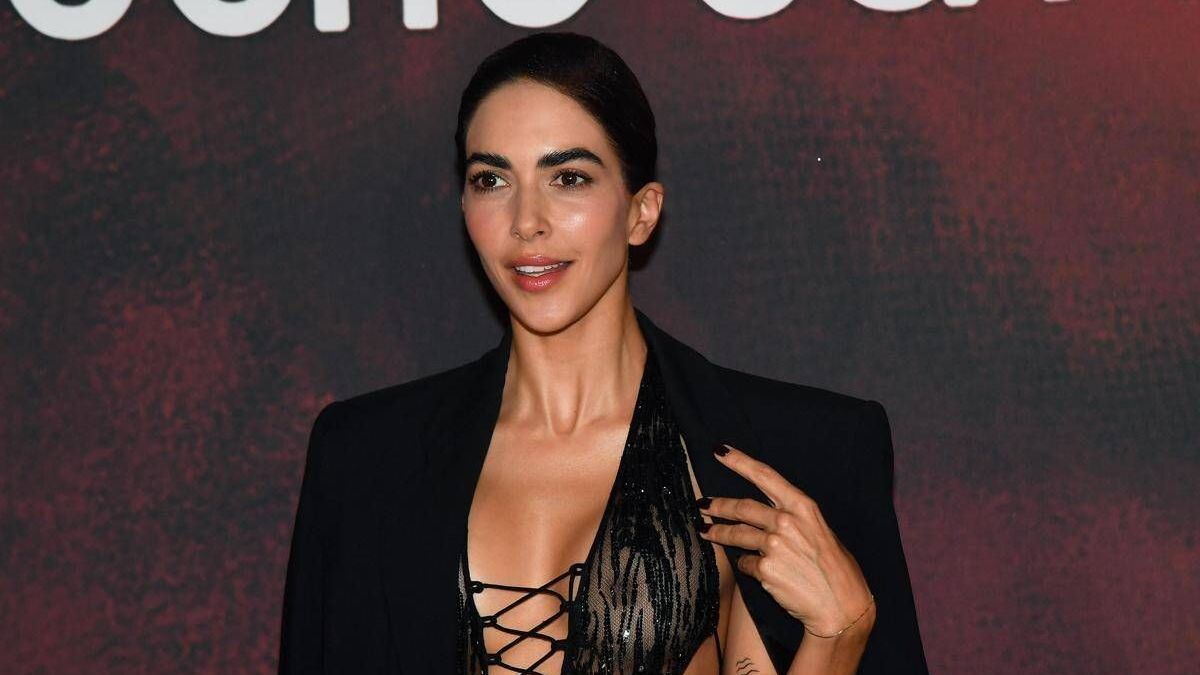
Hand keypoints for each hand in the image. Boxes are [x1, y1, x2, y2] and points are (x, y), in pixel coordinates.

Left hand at [698, 443, 874, 637]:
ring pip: (736, 535)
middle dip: (719, 505)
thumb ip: (795, 520)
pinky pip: (746, 564)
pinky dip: (748, 566)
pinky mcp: (765, 569)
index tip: (720, 452)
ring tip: (705, 531)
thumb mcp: (821, 532)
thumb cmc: (836, 571)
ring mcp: (774, 545)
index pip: (765, 476)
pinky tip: (756, 572)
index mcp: (803, 507)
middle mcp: (786, 521)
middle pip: (742, 507)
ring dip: (718, 533)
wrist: (841, 607)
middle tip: (703, 505)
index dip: (740, 462)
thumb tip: (769, 516)